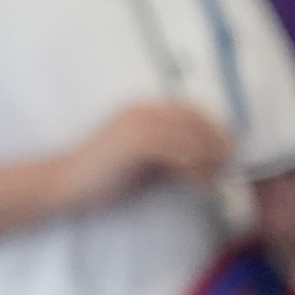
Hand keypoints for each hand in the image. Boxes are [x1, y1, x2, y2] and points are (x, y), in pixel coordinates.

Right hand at [49, 102, 230, 212]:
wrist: (65, 182)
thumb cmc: (106, 174)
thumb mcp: (146, 159)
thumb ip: (172, 153)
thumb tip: (209, 160)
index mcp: (141, 110)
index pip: (189, 110)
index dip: (214, 127)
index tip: (229, 149)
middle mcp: (139, 111)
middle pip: (194, 119)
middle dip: (216, 142)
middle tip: (228, 165)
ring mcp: (135, 125)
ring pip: (188, 136)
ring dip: (208, 159)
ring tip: (214, 178)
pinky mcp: (133, 144)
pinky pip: (177, 153)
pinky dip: (194, 169)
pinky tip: (200, 184)